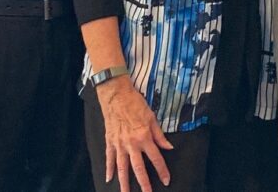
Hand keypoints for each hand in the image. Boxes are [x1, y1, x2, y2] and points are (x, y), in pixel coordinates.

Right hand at [98, 77, 173, 191]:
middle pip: (138, 168)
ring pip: (122, 167)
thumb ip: (159, 135)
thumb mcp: (152, 117)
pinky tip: (109, 179)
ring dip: (124, 183)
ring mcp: (119, 144)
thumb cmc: (136, 104)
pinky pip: (109, 158)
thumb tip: (169, 148)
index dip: (162, 170)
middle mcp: (132, 144)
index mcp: (144, 137)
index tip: (166, 180)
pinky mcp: (110, 142)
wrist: (116, 95)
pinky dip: (109, 169)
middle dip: (143, 183)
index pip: (156, 158)